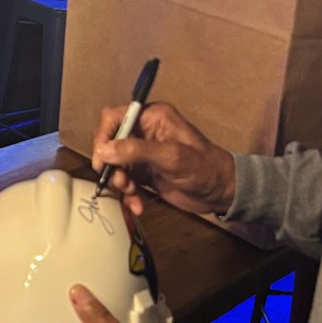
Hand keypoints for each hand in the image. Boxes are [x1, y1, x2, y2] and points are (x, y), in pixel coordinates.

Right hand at [92, 102, 235, 216]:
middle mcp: (144, 131)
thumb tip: (104, 150)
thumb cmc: (202, 167)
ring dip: (120, 182)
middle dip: (112, 164)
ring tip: (132, 194)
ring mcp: (143, 153)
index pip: (115, 117)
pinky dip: (128, 195)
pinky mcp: (145, 172)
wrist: (220, 192)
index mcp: (152, 116)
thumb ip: (137, 151)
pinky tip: (138, 206)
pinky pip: (125, 181)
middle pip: (110, 142)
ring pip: (115, 164)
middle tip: (121, 182)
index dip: (103, 137)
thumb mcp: (171, 156)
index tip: (102, 160)